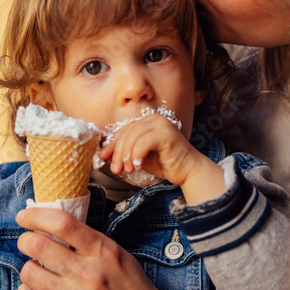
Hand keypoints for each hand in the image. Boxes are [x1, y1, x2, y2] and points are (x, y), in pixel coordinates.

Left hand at [15, 207, 230, 289]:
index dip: (36, 215)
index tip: (25, 217)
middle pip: (36, 245)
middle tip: (28, 244)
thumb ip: (94, 245)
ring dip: (28, 268)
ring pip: (29, 273)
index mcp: (104, 252)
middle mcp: (87, 273)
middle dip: (26, 241)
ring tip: (37, 270)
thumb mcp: (123, 259)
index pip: (61, 223)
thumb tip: (61, 231)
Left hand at [100, 113, 225, 203]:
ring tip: (129, 169)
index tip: (104, 160)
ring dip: (127, 155)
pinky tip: (139, 166)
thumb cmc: (164, 163)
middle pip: (126, 133)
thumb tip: (101, 154)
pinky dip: (138, 155)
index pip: (122, 131)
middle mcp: (154, 119)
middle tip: (116, 169)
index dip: (111, 146)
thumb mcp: (138, 158)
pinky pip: (144, 142)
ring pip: (133, 137)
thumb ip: (123, 153)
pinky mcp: (167, 133)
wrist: (188, 171)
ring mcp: (161, 124)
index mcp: (146, 121)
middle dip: (118, 153)